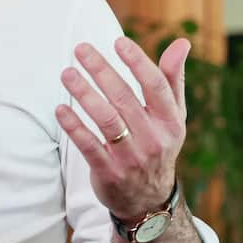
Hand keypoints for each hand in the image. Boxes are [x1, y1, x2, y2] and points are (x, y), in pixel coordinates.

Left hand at [56, 35, 190, 220]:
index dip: (138, 62)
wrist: (149, 200)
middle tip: (80, 48)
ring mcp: (131, 157)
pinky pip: (89, 146)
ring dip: (84, 94)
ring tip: (66, 73)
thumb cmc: (158, 144)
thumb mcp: (173, 116)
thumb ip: (172, 78)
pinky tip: (60, 108)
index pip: (155, 86)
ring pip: (106, 120)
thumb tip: (182, 42)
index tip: (118, 41)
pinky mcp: (109, 172)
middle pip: (124, 98)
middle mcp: (153, 139)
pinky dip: (74, 127)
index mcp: (170, 121)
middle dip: (101, 70)